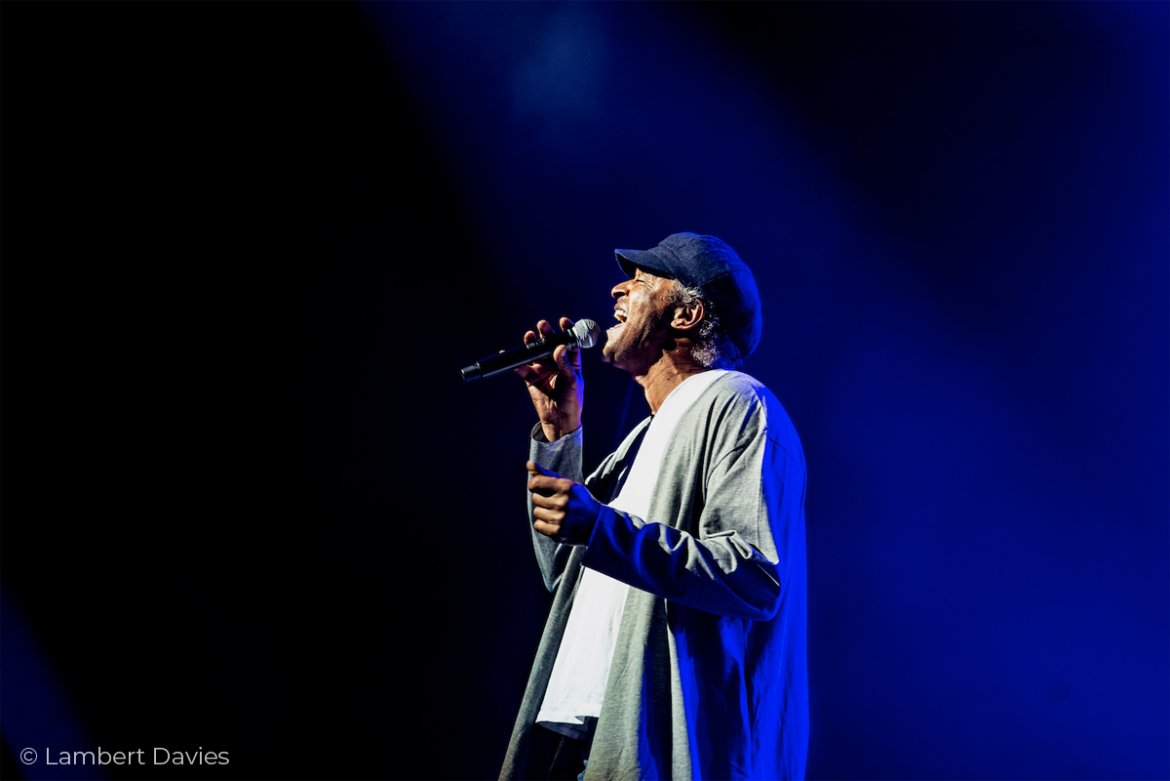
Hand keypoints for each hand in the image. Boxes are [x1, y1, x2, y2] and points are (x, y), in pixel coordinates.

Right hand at [514, 316, 583, 441]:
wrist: (559, 420)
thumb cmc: (572, 401)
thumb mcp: (572, 381)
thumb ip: (564, 364)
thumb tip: (559, 347)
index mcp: (571, 362)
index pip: (569, 343)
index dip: (566, 331)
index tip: (563, 321)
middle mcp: (556, 363)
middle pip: (550, 345)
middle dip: (546, 334)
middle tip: (542, 326)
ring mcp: (543, 370)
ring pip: (536, 353)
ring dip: (532, 345)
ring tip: (529, 336)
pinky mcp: (531, 379)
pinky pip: (523, 368)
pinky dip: (517, 363)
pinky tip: (512, 357)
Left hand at [527, 461, 599, 544]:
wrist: (596, 524)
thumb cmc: (579, 500)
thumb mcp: (568, 484)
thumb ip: (546, 474)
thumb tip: (529, 463)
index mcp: (565, 486)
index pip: (535, 483)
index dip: (534, 485)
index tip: (539, 487)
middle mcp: (562, 502)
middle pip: (535, 498)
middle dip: (543, 499)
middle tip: (556, 502)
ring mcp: (559, 518)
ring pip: (536, 512)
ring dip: (544, 512)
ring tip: (557, 512)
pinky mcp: (557, 532)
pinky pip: (538, 525)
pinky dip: (544, 524)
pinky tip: (556, 522)